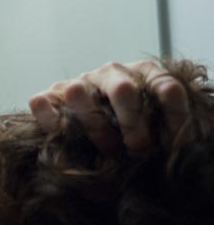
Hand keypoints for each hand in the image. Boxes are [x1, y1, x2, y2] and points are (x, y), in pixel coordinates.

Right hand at [29, 60, 188, 153]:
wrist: (98, 148)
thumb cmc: (133, 142)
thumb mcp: (160, 133)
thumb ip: (170, 129)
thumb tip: (180, 138)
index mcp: (145, 75)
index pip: (165, 86)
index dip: (173, 114)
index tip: (173, 140)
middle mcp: (113, 73)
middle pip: (123, 90)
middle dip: (132, 124)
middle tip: (138, 149)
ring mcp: (81, 82)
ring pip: (78, 93)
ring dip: (95, 126)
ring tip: (107, 151)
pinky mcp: (52, 96)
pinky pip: (44, 102)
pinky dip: (49, 118)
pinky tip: (60, 133)